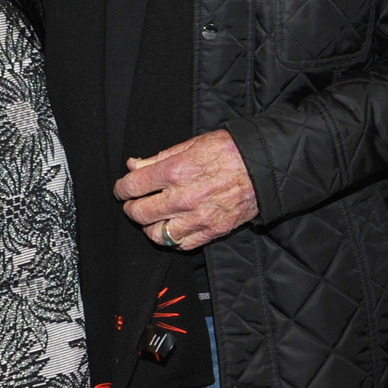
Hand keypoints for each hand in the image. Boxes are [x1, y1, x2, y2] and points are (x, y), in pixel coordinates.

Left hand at [115, 129, 258, 249]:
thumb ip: (160, 157)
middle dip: (131, 207)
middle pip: (140, 212)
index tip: (122, 189)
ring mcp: (198, 217)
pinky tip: (173, 227)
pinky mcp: (212, 231)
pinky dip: (172, 238)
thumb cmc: (231, 151)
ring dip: (149, 226)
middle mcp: (184, 197)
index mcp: (177, 170)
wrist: (265, 166)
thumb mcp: (193, 144)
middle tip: (135, 202)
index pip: (134, 186)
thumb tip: (134, 165)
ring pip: (157, 234)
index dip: (122, 188)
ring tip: (153, 218)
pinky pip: (181, 244)